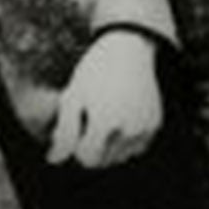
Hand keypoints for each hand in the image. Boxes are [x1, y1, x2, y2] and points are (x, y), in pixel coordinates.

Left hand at [47, 28, 162, 168]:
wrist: (128, 47)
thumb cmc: (94, 71)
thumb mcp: (72, 97)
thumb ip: (63, 132)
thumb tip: (53, 160)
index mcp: (105, 122)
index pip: (87, 159)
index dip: (77, 146)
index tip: (77, 125)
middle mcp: (128, 129)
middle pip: (103, 161)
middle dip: (92, 146)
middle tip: (90, 117)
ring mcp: (144, 128)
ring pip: (120, 157)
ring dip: (109, 146)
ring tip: (106, 115)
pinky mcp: (154, 125)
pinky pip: (136, 147)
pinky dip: (126, 140)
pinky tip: (121, 117)